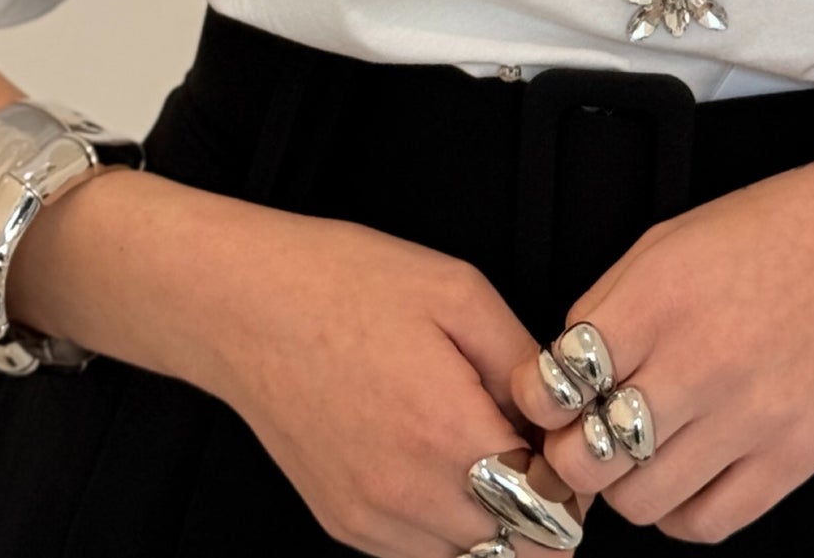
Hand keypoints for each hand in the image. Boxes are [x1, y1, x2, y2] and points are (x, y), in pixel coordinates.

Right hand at [201, 204, 587, 557]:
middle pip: (519, 549)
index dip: (570, 475)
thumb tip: (564, 413)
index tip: (561, 437)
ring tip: (476, 445)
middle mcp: (410, 495)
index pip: (551, 509)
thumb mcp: (459, 291)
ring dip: (493, 518)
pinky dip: (444, 521)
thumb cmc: (347, 283)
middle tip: (529, 443)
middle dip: (541, 504)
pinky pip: (420, 550)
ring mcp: (372, 520)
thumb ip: (524, 362)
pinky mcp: (343, 525)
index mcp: (448, 434)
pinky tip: (433, 457)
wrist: (243, 305)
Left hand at [505, 137, 813, 542]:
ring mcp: (751, 418)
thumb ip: (607, 304)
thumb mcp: (668, 240)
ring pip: (641, 502)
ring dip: (623, 484)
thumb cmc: (774, 231)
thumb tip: (559, 371)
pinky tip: (683, 473)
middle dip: (568, 452)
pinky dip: (679, 511)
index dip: (535, 397)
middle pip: (588, 457)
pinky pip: (706, 523)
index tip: (541, 397)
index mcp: (662, 296)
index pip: (558, 381)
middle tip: (578, 436)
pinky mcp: (792, 459)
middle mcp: (704, 361)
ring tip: (635, 452)